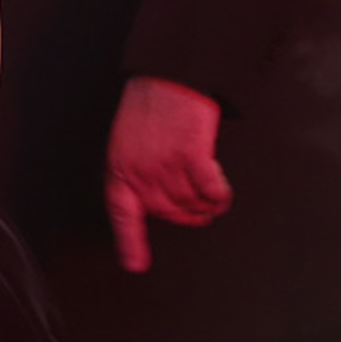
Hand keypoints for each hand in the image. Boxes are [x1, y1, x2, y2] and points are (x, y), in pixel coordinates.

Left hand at [104, 74, 230, 273]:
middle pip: (169, 213)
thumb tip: (154, 200)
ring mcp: (165, 167)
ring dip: (206, 203)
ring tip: (211, 193)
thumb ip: (136, 172)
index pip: (122, 215)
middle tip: (198, 207)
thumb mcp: (128, 142)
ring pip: (192, 205)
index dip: (129, 242)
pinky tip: (220, 191)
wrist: (168, 76)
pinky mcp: (191, 157)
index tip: (135, 265)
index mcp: (120, 170)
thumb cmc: (150, 106)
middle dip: (187, 214)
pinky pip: (211, 192)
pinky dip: (220, 195)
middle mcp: (140, 173)